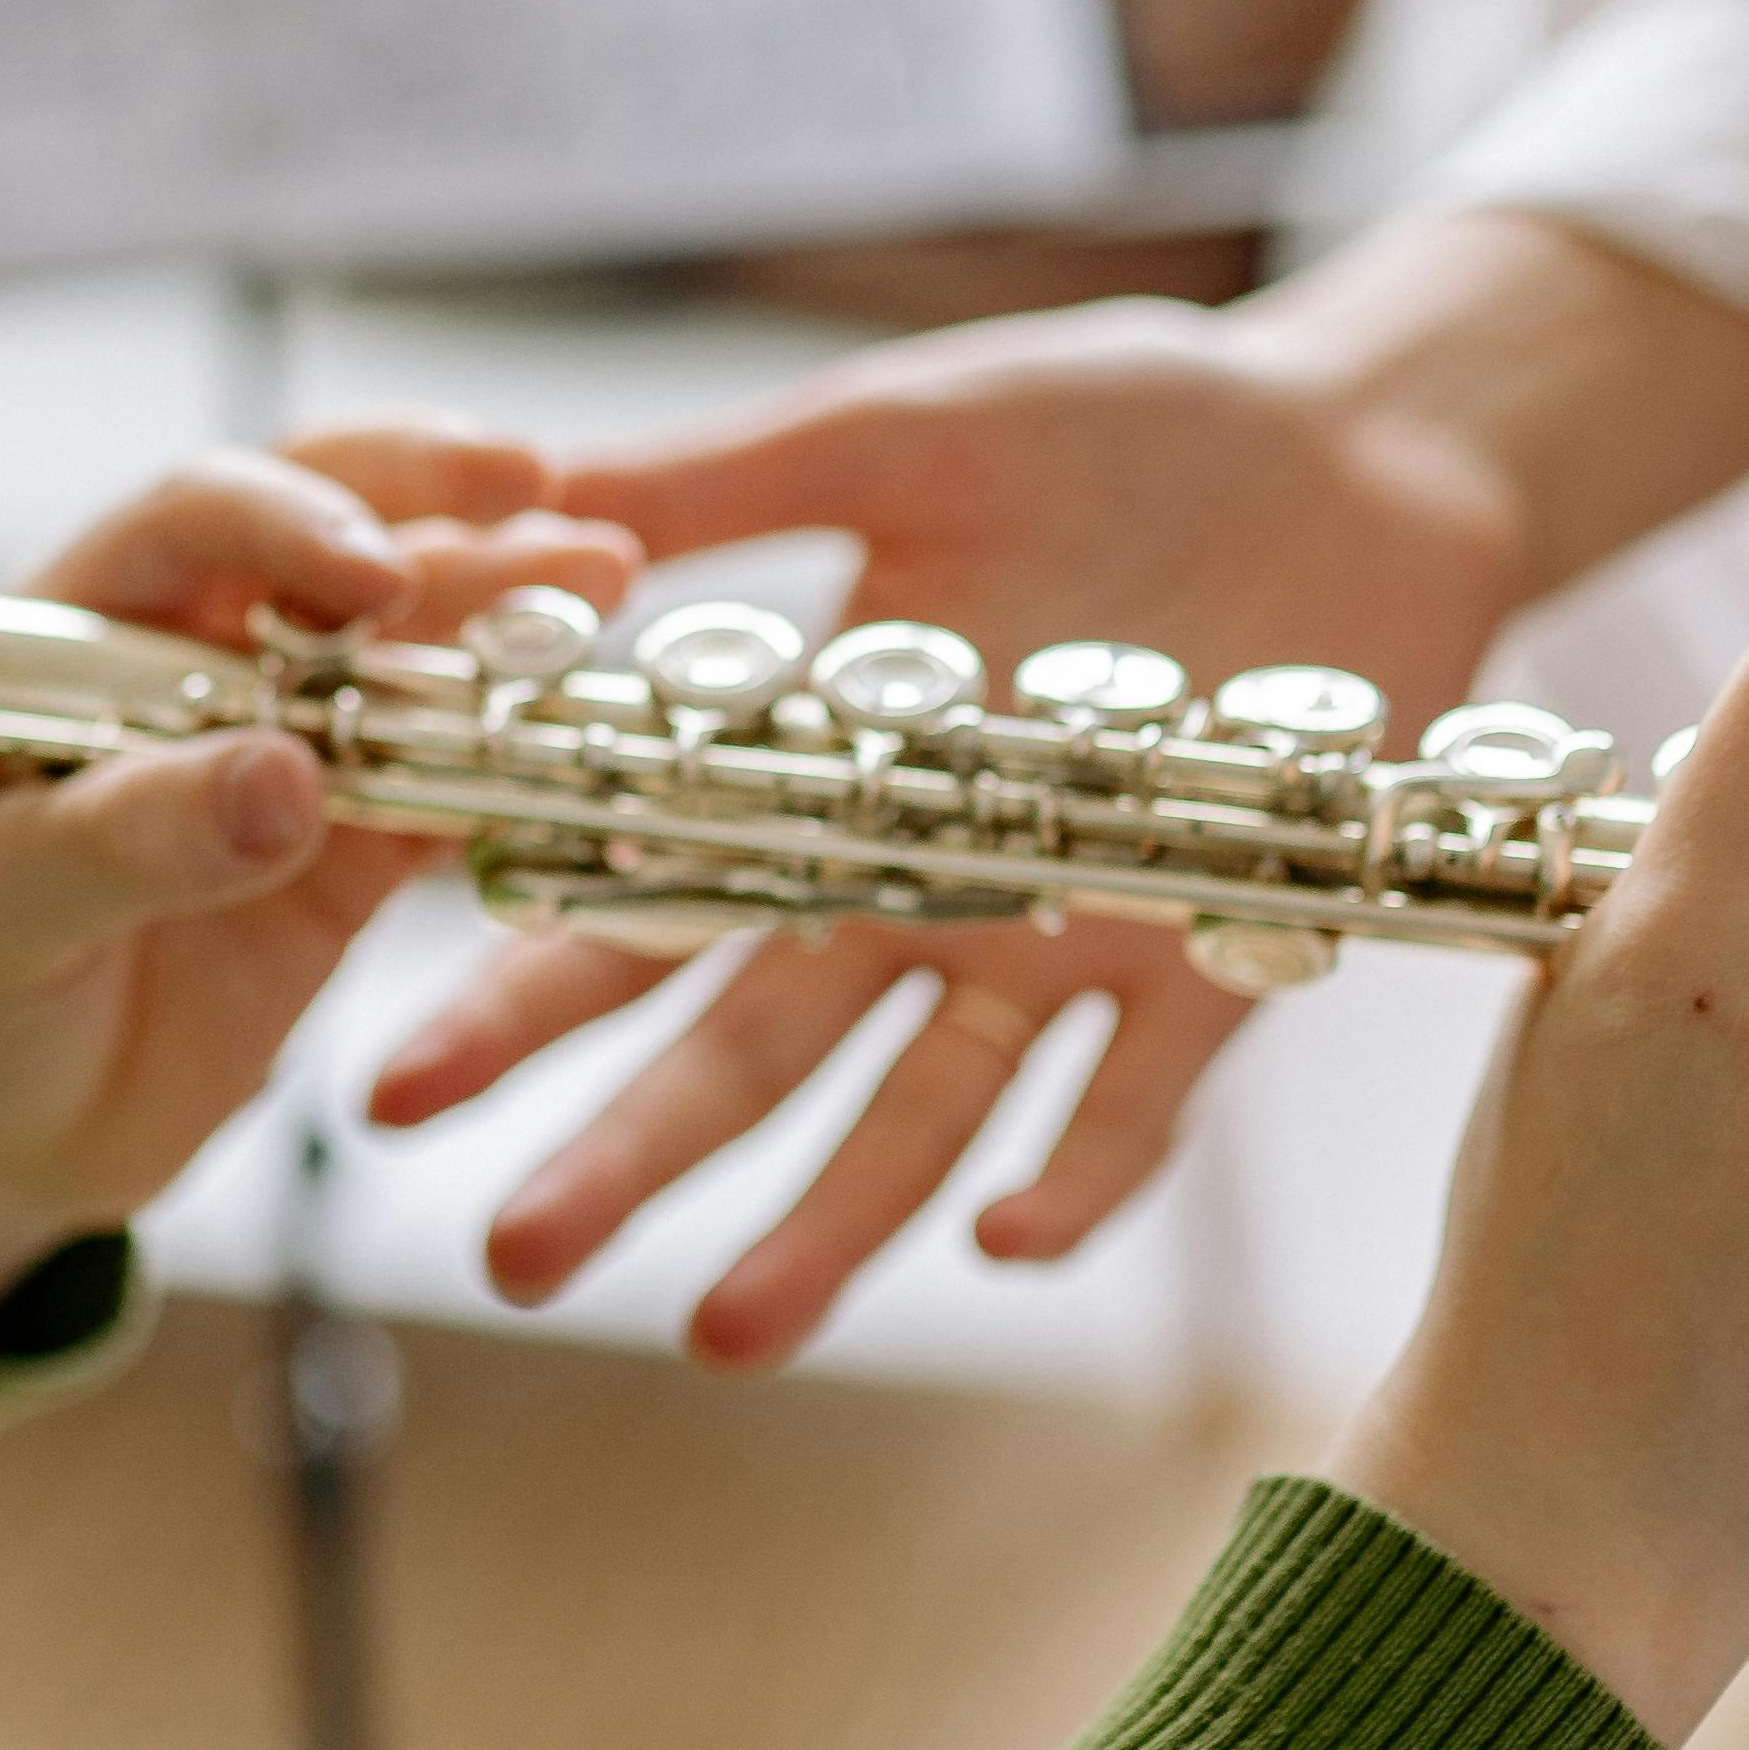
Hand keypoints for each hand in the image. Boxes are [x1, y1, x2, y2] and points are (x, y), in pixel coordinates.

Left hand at [0, 432, 638, 1328]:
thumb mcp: (0, 915)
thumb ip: (136, 839)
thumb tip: (284, 779)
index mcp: (82, 633)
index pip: (192, 524)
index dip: (289, 525)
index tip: (375, 577)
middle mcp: (194, 662)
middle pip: (329, 535)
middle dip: (438, 508)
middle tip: (543, 504)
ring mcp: (285, 749)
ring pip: (412, 650)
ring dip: (504, 614)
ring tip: (604, 582)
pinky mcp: (350, 850)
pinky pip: (449, 784)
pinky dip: (516, 757)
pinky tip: (590, 727)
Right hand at [387, 217, 1748, 1368]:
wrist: (1354, 438)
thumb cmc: (1117, 418)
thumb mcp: (891, 431)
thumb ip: (720, 486)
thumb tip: (524, 496)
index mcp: (814, 769)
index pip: (637, 907)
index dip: (517, 1001)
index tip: (394, 1093)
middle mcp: (918, 883)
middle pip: (750, 1048)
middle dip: (631, 1158)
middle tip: (517, 1258)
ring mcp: (1059, 935)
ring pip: (918, 1113)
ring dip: (827, 1222)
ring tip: (726, 1330)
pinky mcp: (1215, 958)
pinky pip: (1136, 1105)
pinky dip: (1074, 1173)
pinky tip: (1000, 1242)